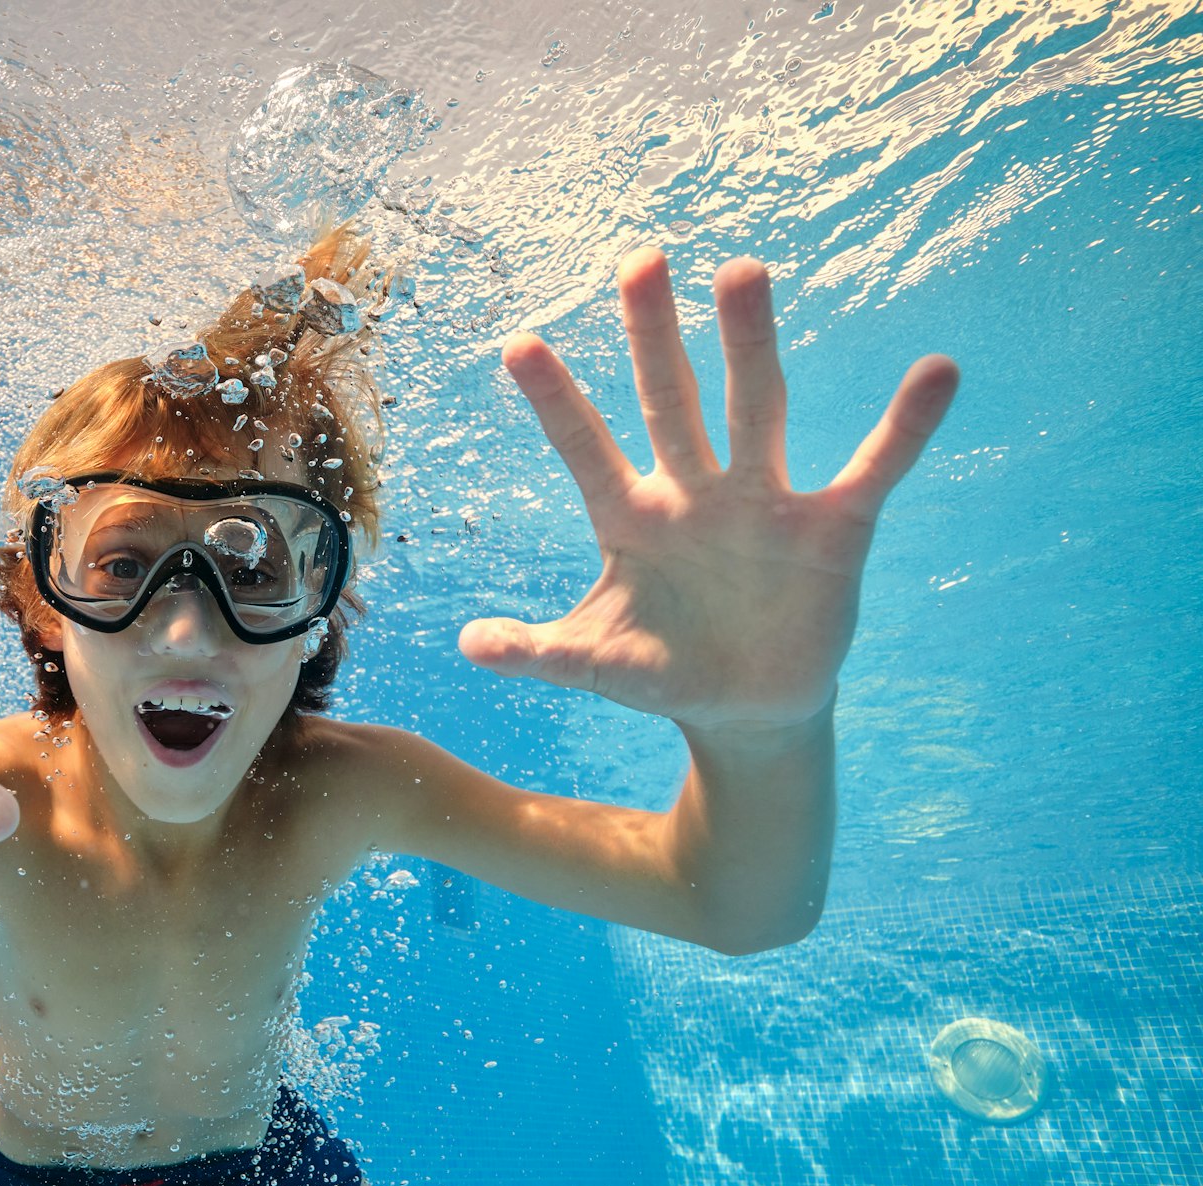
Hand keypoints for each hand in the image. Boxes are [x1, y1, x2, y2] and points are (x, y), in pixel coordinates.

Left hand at [460, 248, 958, 731]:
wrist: (744, 708)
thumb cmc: (661, 670)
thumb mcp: (592, 663)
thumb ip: (535, 653)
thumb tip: (468, 644)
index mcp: (630, 518)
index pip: (584, 447)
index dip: (554, 401)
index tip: (516, 342)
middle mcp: (694, 493)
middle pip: (668, 400)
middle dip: (652, 334)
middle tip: (638, 258)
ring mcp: (764, 504)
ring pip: (755, 410)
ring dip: (749, 345)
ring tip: (743, 272)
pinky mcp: (834, 531)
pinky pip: (874, 470)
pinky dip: (905, 428)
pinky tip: (936, 374)